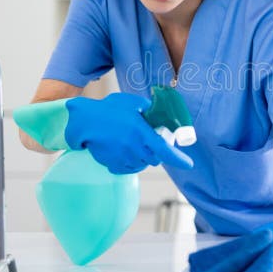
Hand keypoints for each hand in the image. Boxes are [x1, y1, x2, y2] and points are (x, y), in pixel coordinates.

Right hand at [64, 93, 193, 173]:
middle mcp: (133, 148)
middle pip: (155, 159)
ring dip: (143, 157)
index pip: (165, 150)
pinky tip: (125, 151)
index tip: (188, 164)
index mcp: (140, 132)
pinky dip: (131, 163)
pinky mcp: (112, 164)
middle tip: (150, 142)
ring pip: (142, 164)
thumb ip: (148, 109)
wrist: (84, 121)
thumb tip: (159, 113)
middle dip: (157, 153)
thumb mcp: (131, 103)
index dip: (178, 159)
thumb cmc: (108, 109)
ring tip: (134, 143)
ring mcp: (122, 157)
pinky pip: (128, 168)